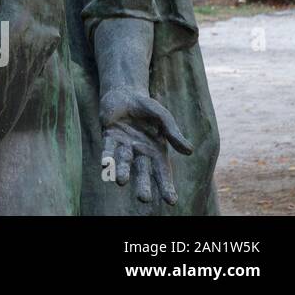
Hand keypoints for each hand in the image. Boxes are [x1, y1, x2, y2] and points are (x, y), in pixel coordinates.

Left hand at [101, 86, 193, 204]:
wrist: (125, 93)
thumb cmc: (147, 107)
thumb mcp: (163, 117)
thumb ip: (173, 133)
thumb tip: (189, 151)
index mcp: (156, 151)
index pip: (162, 172)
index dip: (166, 186)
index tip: (171, 201)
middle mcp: (140, 152)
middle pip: (142, 171)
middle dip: (143, 185)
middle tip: (144, 199)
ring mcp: (124, 145)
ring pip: (123, 161)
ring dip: (122, 171)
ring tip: (121, 182)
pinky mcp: (109, 136)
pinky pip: (108, 147)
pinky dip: (107, 156)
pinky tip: (105, 164)